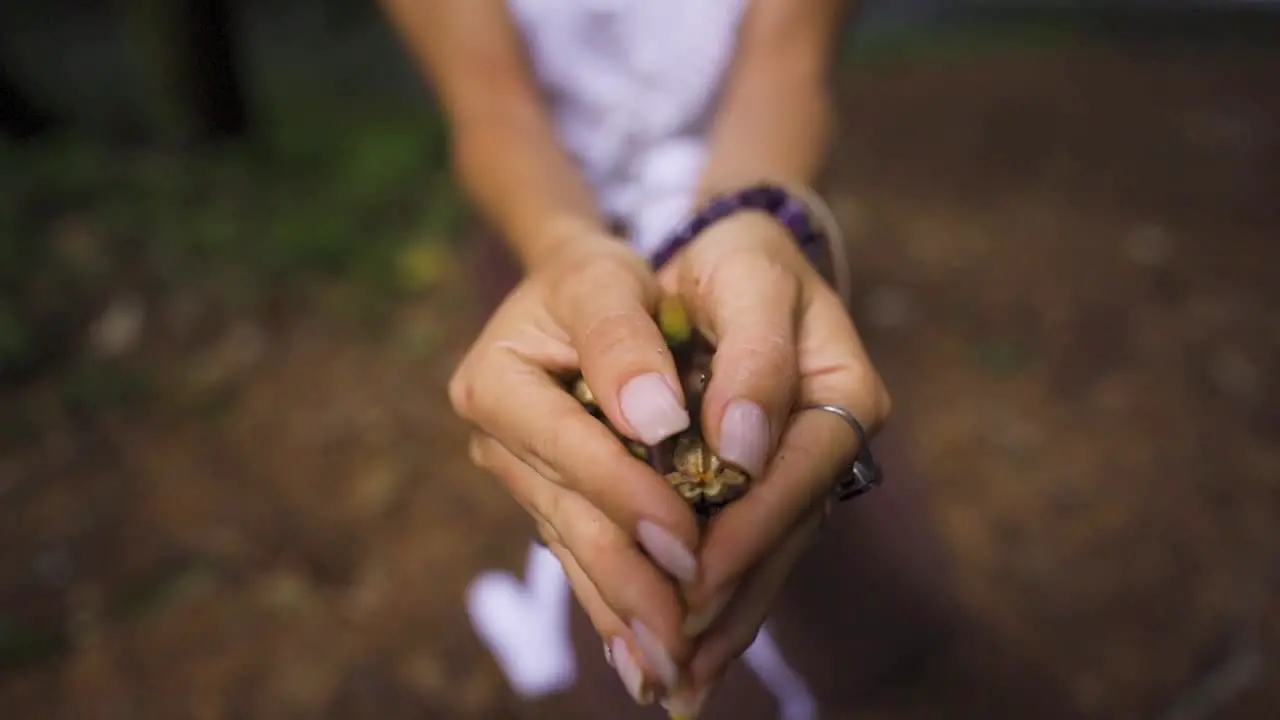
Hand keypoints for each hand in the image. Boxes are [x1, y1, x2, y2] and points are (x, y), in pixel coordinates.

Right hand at [449, 232, 702, 701]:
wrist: (579, 292)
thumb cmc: (602, 279)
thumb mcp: (608, 281)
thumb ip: (624, 343)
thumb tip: (653, 421)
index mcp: (495, 382)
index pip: (567, 448)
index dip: (627, 496)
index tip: (689, 543)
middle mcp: (496, 441)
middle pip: (569, 516)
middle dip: (630, 580)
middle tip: (684, 638)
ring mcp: (519, 478)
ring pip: (576, 551)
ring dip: (623, 613)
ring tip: (670, 671)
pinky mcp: (548, 502)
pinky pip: (581, 559)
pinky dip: (614, 607)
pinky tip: (641, 659)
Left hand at [654, 211, 891, 715]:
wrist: (737, 258)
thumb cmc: (740, 260)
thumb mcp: (749, 280)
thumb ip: (755, 358)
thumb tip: (741, 446)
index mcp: (844, 390)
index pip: (806, 470)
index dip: (754, 522)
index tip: (700, 570)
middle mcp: (832, 441)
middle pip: (790, 531)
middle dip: (734, 593)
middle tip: (679, 656)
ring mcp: (803, 469)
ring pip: (770, 553)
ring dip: (726, 616)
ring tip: (677, 677)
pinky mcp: (768, 488)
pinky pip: (748, 549)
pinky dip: (718, 597)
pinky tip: (683, 647)